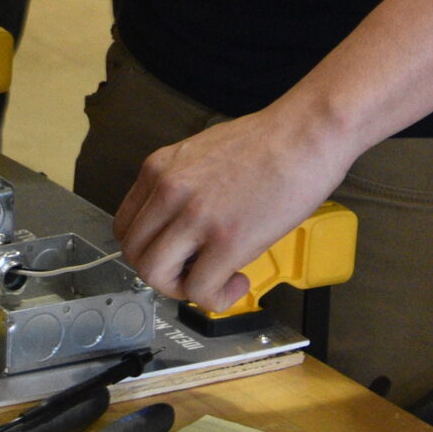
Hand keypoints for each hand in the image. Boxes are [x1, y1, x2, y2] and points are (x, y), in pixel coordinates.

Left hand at [113, 105, 359, 314]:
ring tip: (214, 280)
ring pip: (155, 276)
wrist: (306, 133)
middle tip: (194, 273)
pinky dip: (216, 298)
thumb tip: (182, 224)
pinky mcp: (227, 240)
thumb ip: (183, 186)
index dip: (148, 251)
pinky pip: (199, 291)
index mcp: (160, 169)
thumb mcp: (203, 153)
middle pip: (135, 255)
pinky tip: (238, 282)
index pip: (126, 227)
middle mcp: (169, 191)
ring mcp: (196, 216)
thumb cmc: (269, 141)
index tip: (174, 256)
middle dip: (164, 274)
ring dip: (182, 290)